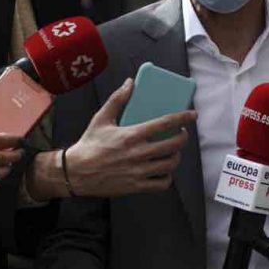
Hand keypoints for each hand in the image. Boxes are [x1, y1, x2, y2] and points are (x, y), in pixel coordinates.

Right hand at [62, 79, 192, 198]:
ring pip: (170, 165)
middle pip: (174, 146)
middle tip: (181, 134)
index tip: (192, 115)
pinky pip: (161, 183)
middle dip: (183, 138)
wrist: (76, 172)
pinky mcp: (136, 186)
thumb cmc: (90, 144)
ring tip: (173, 152)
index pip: (165, 124)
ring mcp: (139, 171)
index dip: (183, 118)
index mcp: (132, 135)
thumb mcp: (101, 118)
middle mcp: (138, 153)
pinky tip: (164, 171)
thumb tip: (130, 83)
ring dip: (176, 156)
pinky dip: (167, 177)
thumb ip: (118, 99)